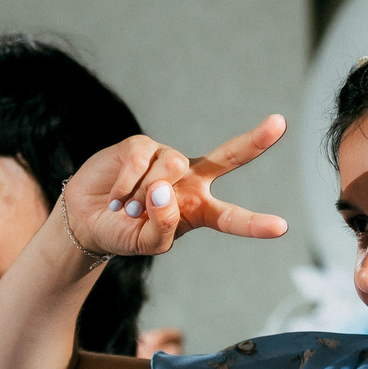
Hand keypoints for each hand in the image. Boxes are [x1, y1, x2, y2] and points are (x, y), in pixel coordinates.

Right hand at [54, 119, 289, 261]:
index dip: (254, 224)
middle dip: (254, 141)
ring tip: (126, 210)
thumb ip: (162, 226)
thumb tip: (164, 190)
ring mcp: (166, 161)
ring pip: (170, 168)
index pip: (231, 218)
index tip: (281, 228)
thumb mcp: (146, 244)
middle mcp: (189, 180)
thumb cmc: (123, 234)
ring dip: (145, 195)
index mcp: (198, 210)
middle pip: (227, 157)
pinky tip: (114, 198)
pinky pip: (141, 161)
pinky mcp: (141, 146)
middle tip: (279, 124)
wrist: (86, 220)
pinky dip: (125, 186)